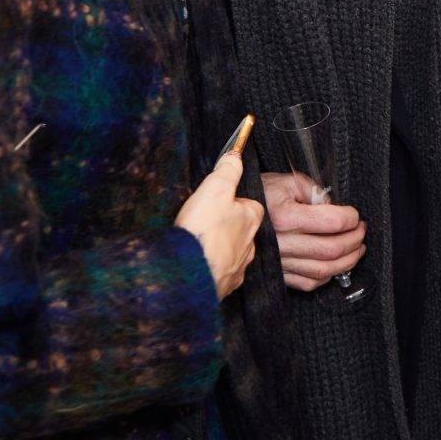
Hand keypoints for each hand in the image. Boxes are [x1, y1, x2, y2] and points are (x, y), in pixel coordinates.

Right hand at [173, 150, 262, 297]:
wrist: (189, 272)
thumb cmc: (204, 230)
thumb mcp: (214, 189)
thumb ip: (227, 170)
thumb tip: (236, 154)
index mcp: (251, 219)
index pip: (251, 205)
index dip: (235, 201)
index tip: (219, 201)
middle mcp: (250, 244)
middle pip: (243, 230)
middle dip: (229, 226)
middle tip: (208, 222)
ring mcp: (238, 266)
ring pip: (234, 252)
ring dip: (221, 247)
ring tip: (202, 243)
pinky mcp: (225, 284)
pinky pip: (223, 273)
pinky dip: (214, 268)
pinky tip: (200, 264)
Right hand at [262, 171, 366, 291]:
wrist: (232, 213)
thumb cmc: (258, 194)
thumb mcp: (286, 181)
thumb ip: (313, 190)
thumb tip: (332, 206)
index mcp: (286, 217)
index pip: (332, 222)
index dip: (351, 218)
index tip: (355, 214)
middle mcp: (283, 243)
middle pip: (332, 249)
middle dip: (355, 240)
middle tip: (362, 230)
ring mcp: (281, 261)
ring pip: (324, 270)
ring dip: (348, 261)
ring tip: (358, 249)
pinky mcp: (279, 273)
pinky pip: (308, 283)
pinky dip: (327, 276)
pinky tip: (335, 265)